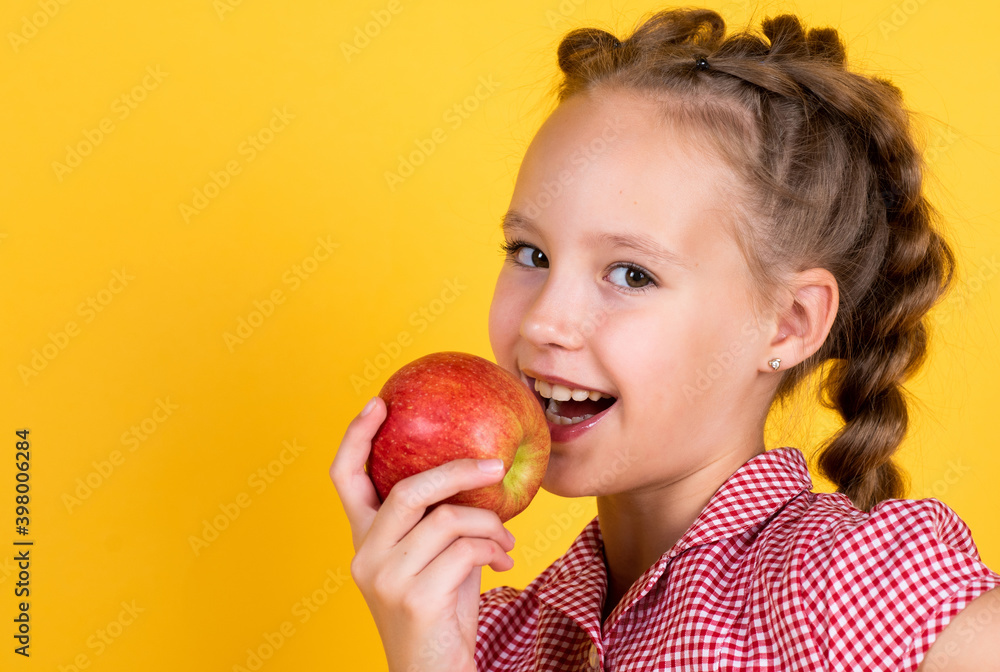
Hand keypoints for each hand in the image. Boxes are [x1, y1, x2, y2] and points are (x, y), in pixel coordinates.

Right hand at [330, 397, 515, 671]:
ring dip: (489, 524)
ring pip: (445, 519)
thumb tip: (480, 474)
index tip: (378, 403)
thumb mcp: (436, 560)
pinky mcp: (414, 597)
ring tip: (506, 540)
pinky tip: (504, 561)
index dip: (355, 437)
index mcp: (364, 542)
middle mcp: (365, 556)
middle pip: (406, 489)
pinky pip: (465, 549)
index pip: (344, 479)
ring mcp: (386, 578)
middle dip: (456, 471)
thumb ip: (440, 521)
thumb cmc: (442, 615)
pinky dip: (493, 548)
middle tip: (495, 466)